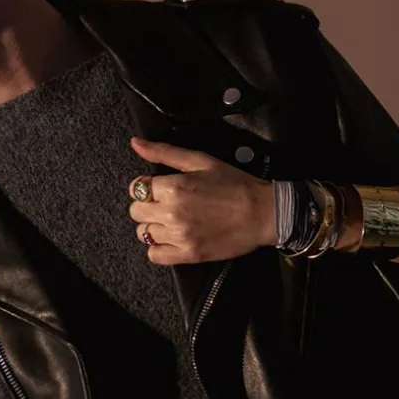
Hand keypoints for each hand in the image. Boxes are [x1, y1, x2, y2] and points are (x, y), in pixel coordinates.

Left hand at [128, 137, 275, 264]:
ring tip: (171, 220)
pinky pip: (154, 256)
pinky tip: (172, 238)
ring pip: (143, 233)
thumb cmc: (233, 183)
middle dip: (147, 205)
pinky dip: (158, 248)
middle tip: (166, 203)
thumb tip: (136, 143)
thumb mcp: (200, 160)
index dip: (148, 185)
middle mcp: (171, 213)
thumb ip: (165, 152)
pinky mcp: (188, 255)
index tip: (161, 187)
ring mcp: (179, 237)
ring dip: (153, 225)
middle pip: (136, 211)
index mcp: (172, 187)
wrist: (262, 212)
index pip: (137, 187)